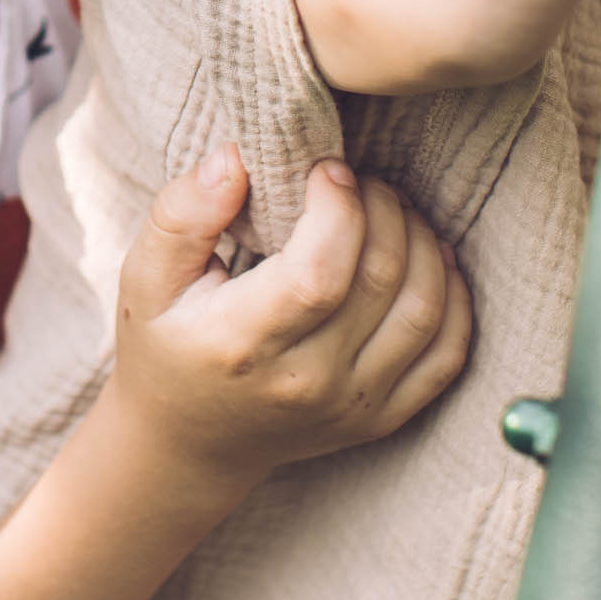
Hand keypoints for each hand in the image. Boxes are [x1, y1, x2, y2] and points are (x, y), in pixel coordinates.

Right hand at [111, 149, 471, 498]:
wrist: (187, 442)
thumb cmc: (166, 343)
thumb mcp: (146, 276)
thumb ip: (184, 213)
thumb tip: (235, 157)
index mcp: (243, 345)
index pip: (319, 273)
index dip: (339, 209)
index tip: (327, 170)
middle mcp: (305, 384)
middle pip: (380, 282)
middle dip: (383, 209)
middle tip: (361, 180)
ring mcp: (351, 407)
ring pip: (423, 312)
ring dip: (423, 242)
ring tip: (392, 210)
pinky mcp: (381, 418)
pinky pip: (446, 356)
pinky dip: (454, 298)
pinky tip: (431, 258)